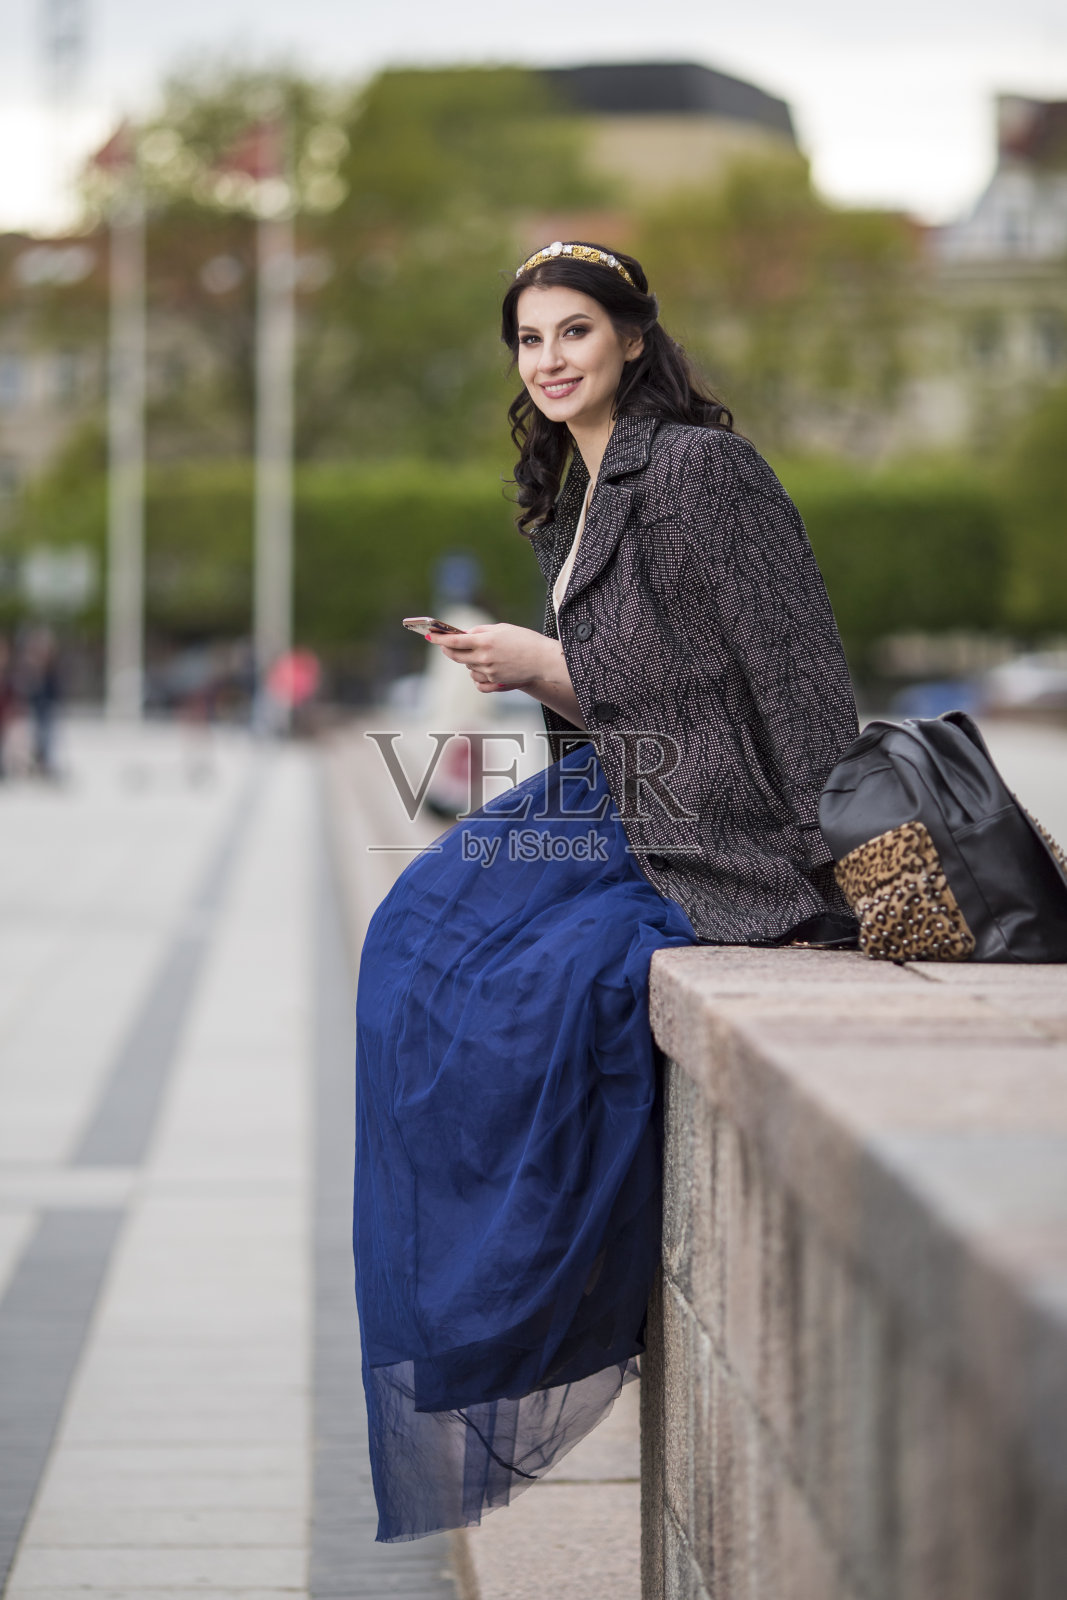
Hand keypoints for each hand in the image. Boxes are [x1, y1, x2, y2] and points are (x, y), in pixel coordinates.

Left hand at [426, 624, 555, 693]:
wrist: (543, 660)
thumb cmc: (524, 640)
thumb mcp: (502, 629)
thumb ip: (481, 631)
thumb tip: (465, 634)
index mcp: (485, 641)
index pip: (455, 641)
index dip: (440, 638)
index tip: (429, 636)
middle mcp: (484, 658)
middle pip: (456, 656)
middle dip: (448, 649)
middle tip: (444, 644)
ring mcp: (489, 672)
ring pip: (467, 667)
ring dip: (467, 659)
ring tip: (479, 653)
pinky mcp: (495, 682)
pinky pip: (477, 678)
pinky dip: (476, 673)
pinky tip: (482, 668)